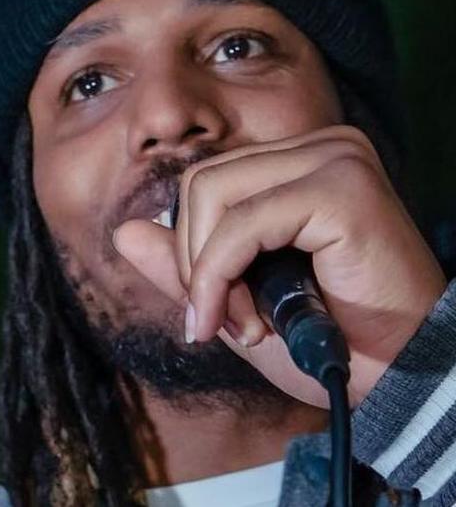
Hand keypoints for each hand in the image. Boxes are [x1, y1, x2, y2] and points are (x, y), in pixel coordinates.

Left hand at [113, 125, 445, 407]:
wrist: (401, 379)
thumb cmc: (331, 341)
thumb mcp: (241, 303)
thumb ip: (187, 265)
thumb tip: (124, 232)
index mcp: (301, 164)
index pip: (207, 181)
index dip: (191, 250)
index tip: (211, 314)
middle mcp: (322, 146)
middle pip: (202, 181)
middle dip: (195, 262)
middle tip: (225, 321)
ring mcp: (335, 158)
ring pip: (213, 194)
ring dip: (209, 273)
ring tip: (245, 327)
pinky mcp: (343, 187)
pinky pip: (245, 222)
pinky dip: (224, 275)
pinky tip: (253, 326)